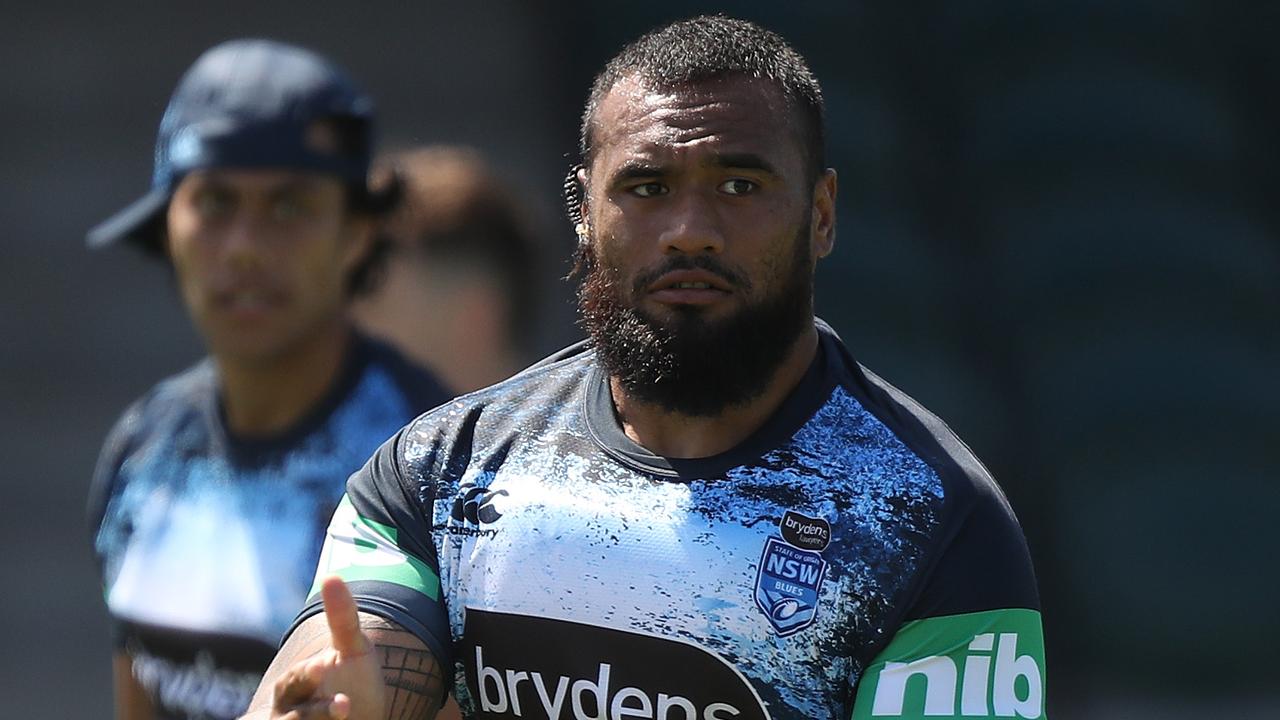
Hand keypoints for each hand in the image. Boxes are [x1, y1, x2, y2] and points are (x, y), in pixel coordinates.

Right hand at [268, 576, 387, 719]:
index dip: (308, 675)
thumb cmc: (354, 684)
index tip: (327, 665)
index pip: (295, 682)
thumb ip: (342, 619)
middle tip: (345, 705)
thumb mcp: (353, 651)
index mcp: (295, 689)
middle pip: (293, 716)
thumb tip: (332, 576)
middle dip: (314, 711)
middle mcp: (291, 716)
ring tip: (349, 713)